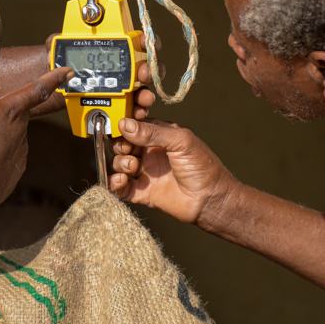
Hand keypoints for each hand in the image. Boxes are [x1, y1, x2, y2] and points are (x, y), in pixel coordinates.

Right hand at [0, 57, 70, 221]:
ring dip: (4, 128)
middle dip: (9, 106)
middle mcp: (20, 128)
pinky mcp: (19, 166)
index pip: (38, 88)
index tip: (68, 70)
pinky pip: (13, 151)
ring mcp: (22, 148)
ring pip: (16, 130)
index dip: (54, 77)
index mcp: (8, 111)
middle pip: (20, 109)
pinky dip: (2, 149)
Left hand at [34, 33, 159, 117]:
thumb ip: (56, 44)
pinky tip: (135, 114)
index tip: (143, 42)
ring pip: (140, 92)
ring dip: (145, 95)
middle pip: (143, 69)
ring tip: (144, 100)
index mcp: (109, 51)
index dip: (142, 40)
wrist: (52, 90)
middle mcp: (119, 69)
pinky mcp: (113, 108)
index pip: (133, 42)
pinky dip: (134, 113)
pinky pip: (128, 111)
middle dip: (148, 71)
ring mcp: (118, 90)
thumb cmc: (58, 67)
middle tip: (143, 75)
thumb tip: (58, 42)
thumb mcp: (56, 51)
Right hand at [109, 118, 236, 223]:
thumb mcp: (181, 141)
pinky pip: (119, 187)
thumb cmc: (203, 167)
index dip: (125, 123)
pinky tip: (122, 180)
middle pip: (122, 143)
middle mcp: (148, 152)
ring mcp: (144, 172)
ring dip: (120, 163)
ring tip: (133, 166)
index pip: (134, 124)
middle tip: (128, 149)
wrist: (210, 200)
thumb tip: (126, 124)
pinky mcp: (140, 192)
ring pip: (119, 163)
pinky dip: (114, 183)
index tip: (120, 124)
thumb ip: (153, 132)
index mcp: (158, 136)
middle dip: (120, 144)